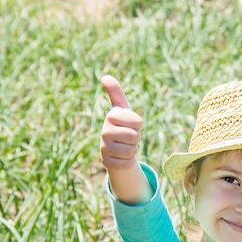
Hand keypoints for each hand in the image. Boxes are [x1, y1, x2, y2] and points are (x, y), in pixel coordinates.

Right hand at [100, 75, 148, 204]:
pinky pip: (126, 164)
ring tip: (124, 145)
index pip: (137, 122)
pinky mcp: (106, 162)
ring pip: (131, 151)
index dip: (138, 124)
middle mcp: (104, 132)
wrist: (116, 147)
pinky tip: (121, 156)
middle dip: (136, 137)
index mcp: (111, 116)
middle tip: (128, 136)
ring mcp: (104, 148)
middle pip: (135, 137)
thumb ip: (116, 92)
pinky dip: (128, 161)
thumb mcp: (122, 108)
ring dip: (132, 150)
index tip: (130, 123)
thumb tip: (105, 77)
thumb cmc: (122, 124)